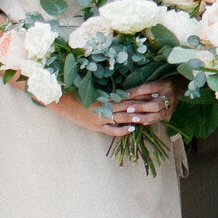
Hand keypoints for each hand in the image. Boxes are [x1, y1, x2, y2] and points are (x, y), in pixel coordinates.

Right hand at [47, 80, 175, 137]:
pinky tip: (132, 128)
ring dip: (136, 117)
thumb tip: (120, 87)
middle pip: (128, 106)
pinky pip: (112, 130)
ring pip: (123, 118)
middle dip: (142, 104)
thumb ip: (106, 90)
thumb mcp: (92, 89)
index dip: (140, 94)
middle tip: (156, 102)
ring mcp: (101, 118)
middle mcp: (105, 106)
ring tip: (149, 115)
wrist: (61, 102)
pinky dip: (123, 130)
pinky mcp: (96, 127)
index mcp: (105, 95)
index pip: (127, 95)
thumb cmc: (76, 93)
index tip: (152, 91)